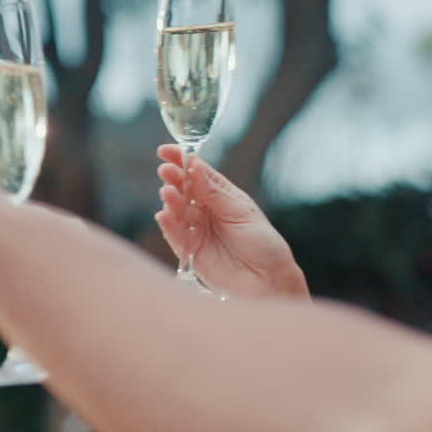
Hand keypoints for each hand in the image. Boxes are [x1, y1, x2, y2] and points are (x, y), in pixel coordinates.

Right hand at [154, 145, 307, 298]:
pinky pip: (174, 235)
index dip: (181, 160)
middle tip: (166, 171)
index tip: (167, 151)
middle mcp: (205, 209)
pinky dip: (168, 225)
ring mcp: (195, 229)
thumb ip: (215, 194)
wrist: (268, 281)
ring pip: (176, 210)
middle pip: (183, 189)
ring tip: (167, 193)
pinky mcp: (189, 250)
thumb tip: (194, 167)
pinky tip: (163, 216)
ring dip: (170, 201)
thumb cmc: (263, 244)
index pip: (197, 172)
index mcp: (220, 195)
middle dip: (173, 178)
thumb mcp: (242, 213)